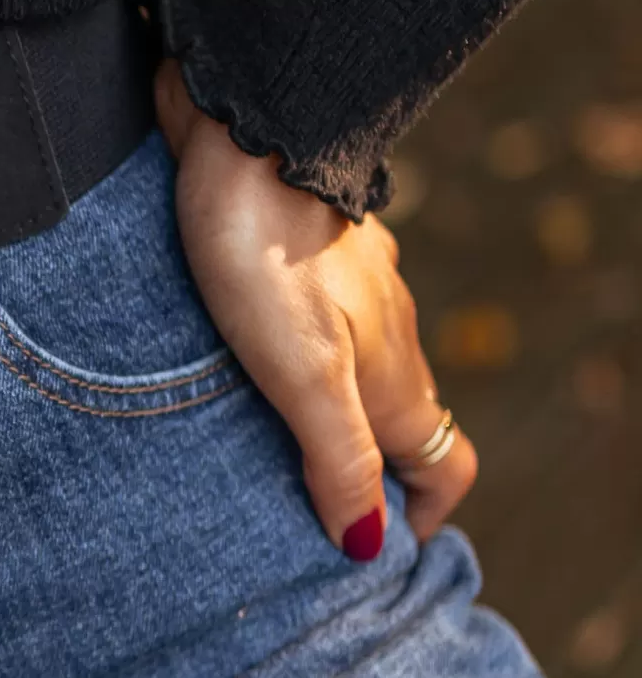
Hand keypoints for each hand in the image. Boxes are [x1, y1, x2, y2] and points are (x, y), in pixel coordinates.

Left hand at [155, 59, 476, 556]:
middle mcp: (386, 334)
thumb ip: (339, 457)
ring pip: (355, 369)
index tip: (377, 546)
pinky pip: (311, 321)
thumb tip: (366, 544)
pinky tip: (232, 358)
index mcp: (394, 375)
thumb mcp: (305, 375)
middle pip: (399, 421)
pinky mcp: (302, 253)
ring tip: (257, 446)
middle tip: (308, 511)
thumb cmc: (265, 256)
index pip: (446, 462)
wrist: (244, 131)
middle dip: (369, 474)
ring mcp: (349, 289)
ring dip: (325, 414)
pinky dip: (290, 355)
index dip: (423, 514)